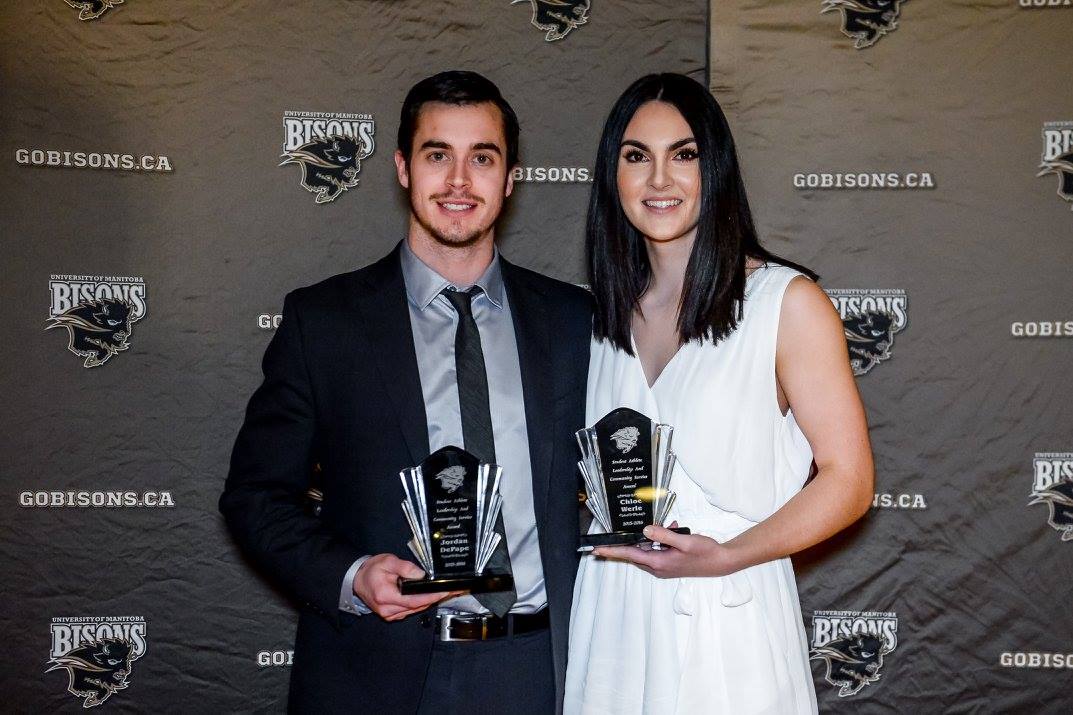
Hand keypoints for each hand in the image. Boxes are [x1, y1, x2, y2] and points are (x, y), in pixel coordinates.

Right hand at [353, 553, 461, 620]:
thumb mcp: (388, 561)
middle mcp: (388, 610)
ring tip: (445, 592)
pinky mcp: (392, 616)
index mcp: (386, 596)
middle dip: (436, 598)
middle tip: (453, 591)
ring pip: (415, 610)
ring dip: (430, 602)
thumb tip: (421, 575)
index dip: (432, 597)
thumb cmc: (371, 570)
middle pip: (418, 607)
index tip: (445, 592)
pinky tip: (430, 596)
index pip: (414, 600)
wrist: (358, 580)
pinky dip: (421, 604)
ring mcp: (390, 615)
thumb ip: (405, 567)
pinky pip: (410, 611)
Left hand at [592, 524, 742, 578]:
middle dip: (626, 543)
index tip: (597, 550)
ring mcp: (664, 567)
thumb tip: (645, 530)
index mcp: (659, 563)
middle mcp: (658, 567)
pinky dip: (660, 540)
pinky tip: (672, 529)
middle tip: (611, 536)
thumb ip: (664, 535)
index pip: (630, 555)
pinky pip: (657, 550)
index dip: (613, 551)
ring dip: (649, 538)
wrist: (721, 562)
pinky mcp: (670, 564)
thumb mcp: (684, 540)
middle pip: (635, 553)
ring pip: (647, 550)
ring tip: (666, 527)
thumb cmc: (705, 552)